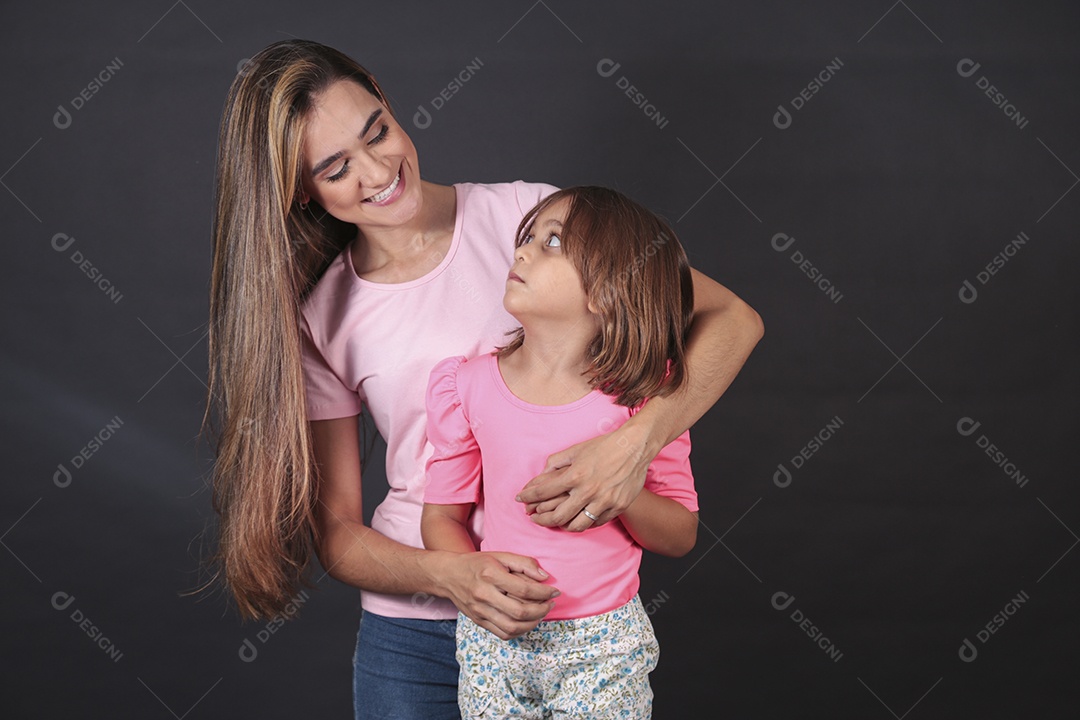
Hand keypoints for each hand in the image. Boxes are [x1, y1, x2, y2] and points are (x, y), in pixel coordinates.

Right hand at [437, 551, 558, 639]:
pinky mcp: (478, 621)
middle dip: (542, 610)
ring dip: (532, 623)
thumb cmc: (477, 564)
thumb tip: (544, 576)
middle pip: (520, 611)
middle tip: (550, 604)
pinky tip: (527, 622)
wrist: (448, 575)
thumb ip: (523, 563)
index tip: (555, 591)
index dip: (544, 592)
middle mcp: (484, 595)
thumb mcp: (500, 555)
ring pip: (512, 627)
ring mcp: (480, 611)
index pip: (524, 589)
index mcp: (490, 574)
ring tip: (541, 614)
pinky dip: (519, 631)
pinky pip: (503, 633)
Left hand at [516, 424, 651, 531]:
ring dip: (563, 526)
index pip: (543, 492)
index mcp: (575, 475)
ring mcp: (604, 501)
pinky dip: (585, 523)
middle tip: (534, 518)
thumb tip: (542, 474)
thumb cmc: (605, 446)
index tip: (520, 499)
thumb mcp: (576, 450)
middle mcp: (588, 491)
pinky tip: (578, 519)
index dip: (528, 497)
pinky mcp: (617, 507)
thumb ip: (556, 463)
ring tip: (557, 522)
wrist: (635, 447)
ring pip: (577, 526)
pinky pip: (596, 523)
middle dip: (541, 519)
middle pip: (557, 516)